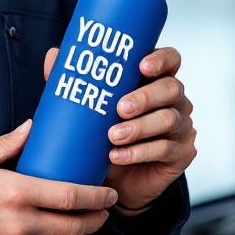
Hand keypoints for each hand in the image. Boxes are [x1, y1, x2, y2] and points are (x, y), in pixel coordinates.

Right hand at [0, 120, 118, 234]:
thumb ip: (7, 144)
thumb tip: (32, 128)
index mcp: (14, 192)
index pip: (70, 197)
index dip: (97, 197)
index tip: (109, 193)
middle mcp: (19, 224)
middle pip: (74, 226)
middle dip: (95, 218)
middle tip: (104, 210)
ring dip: (69, 230)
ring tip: (74, 217)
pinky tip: (40, 228)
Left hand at [43, 46, 195, 214]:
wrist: (114, 179)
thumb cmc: (104, 133)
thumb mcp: (89, 106)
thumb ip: (75, 79)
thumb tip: (53, 54)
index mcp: (155, 79)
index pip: (171, 59)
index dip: (161, 59)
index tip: (141, 66)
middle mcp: (173, 100)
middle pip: (171, 88)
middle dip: (145, 97)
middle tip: (120, 108)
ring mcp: (181, 126)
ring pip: (169, 119)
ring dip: (139, 127)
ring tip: (113, 136)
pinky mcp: (181, 153)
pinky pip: (166, 149)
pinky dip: (139, 152)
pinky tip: (118, 156)